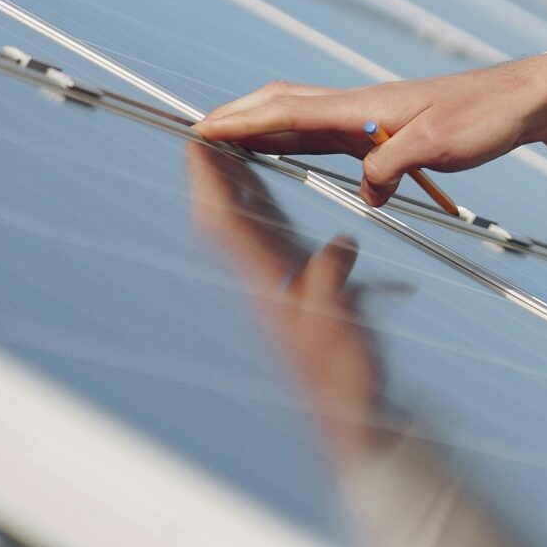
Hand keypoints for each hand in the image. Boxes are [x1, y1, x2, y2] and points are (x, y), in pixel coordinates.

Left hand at [185, 144, 388, 448]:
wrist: (350, 417)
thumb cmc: (342, 377)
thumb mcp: (339, 326)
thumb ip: (331, 285)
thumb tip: (339, 245)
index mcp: (263, 283)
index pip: (224, 220)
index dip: (208, 179)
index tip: (196, 139)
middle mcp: (260, 279)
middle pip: (223, 215)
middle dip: (211, 172)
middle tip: (204, 130)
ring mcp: (272, 285)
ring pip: (240, 225)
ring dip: (230, 187)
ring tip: (227, 150)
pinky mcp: (290, 291)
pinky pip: (264, 239)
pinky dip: (257, 210)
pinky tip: (266, 198)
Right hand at [193, 53, 546, 206]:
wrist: (521, 100)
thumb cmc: (485, 117)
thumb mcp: (441, 145)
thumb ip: (395, 166)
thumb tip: (365, 193)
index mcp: (364, 108)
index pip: (287, 111)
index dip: (241, 122)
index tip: (198, 129)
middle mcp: (358, 108)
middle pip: (282, 106)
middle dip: (237, 118)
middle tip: (194, 133)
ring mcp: (369, 117)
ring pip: (299, 117)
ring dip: (259, 127)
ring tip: (223, 142)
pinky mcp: (382, 129)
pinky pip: (322, 132)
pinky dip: (290, 137)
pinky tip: (286, 151)